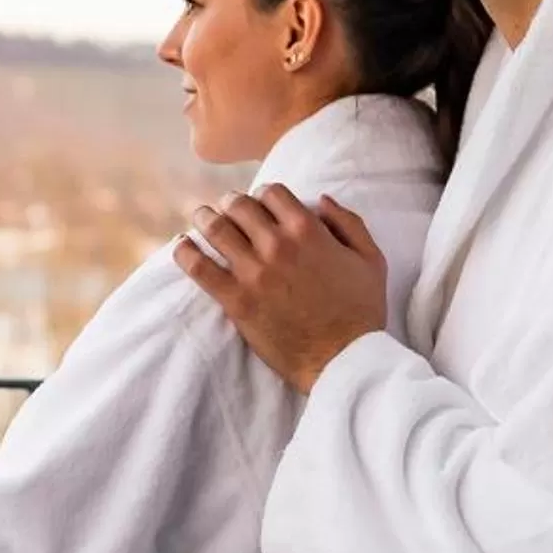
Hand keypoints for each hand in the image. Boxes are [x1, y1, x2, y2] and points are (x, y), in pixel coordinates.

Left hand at [170, 186, 388, 391]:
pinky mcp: (236, 300)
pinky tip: (180, 245)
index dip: (264, 195)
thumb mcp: (371, 260)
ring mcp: (253, 273)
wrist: (343, 360)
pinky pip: (198, 267)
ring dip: (205, 218)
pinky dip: (184, 252)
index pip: (272, 193)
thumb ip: (348, 223)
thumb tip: (322, 200)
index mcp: (308, 231)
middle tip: (227, 208)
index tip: (260, 204)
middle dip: (232, 203)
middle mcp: (277, 245)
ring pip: (215, 229)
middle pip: (240, 206)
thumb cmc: (361, 311)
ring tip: (201, 217)